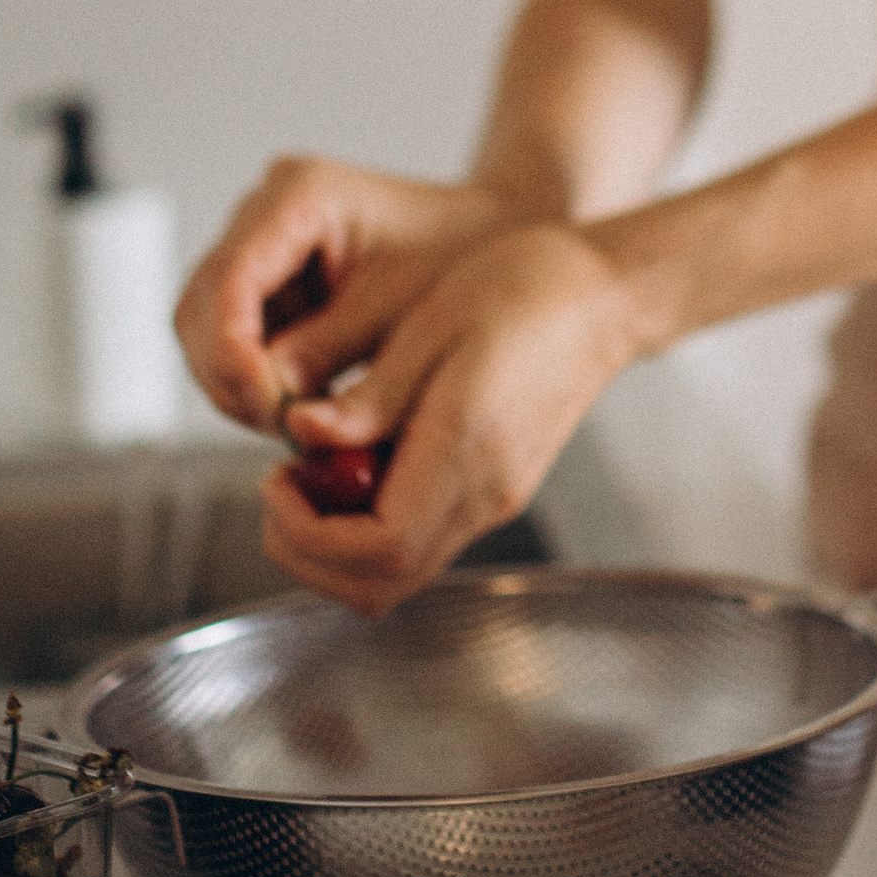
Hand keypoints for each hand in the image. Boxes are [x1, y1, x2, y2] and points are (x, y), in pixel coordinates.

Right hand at [174, 157, 516, 431]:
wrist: (489, 235)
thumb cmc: (458, 257)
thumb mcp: (401, 310)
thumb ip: (330, 350)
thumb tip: (272, 405)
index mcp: (301, 195)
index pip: (232, 278)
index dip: (233, 349)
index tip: (266, 405)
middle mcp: (265, 209)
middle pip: (202, 304)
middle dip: (231, 374)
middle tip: (281, 426)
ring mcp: (259, 242)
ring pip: (205, 326)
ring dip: (238, 382)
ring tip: (295, 422)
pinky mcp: (264, 277)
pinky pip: (231, 336)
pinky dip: (254, 376)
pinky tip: (297, 405)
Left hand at [258, 219, 651, 609]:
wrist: (599, 298)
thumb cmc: (521, 291)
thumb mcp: (430, 324)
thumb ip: (369, 395)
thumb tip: (301, 433)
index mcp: (466, 449)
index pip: (380, 549)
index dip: (310, 535)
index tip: (278, 482)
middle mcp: (483, 494)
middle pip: (382, 585)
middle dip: (309, 554)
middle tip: (279, 489)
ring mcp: (490, 500)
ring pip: (397, 575)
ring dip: (334, 545)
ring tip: (310, 474)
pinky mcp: (490, 492)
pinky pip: (417, 542)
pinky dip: (368, 527)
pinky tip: (354, 466)